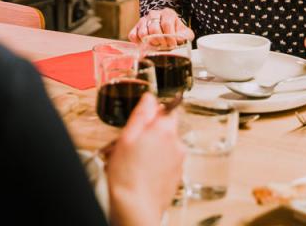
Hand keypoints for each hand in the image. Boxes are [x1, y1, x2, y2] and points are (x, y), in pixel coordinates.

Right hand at [105, 93, 183, 225]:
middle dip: (153, 130)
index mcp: (164, 129)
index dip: (152, 113)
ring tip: (137, 159)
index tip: (141, 121)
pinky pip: (169, 160)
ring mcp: (179, 160)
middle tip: (135, 141)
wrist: (135, 209)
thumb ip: (141, 114)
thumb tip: (150, 97)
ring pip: (168, 143)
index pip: (166, 107)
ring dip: (156, 146)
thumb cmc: (127, 176)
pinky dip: (159, 161)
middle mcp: (176, 143)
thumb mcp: (126, 137)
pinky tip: (144, 170)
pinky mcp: (177, 175)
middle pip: (167, 126)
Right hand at [127, 8, 194, 43]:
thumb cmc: (175, 31)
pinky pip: (133, 35)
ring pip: (143, 33)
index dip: (170, 36)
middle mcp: (154, 14)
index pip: (166, 24)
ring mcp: (144, 20)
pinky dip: (138, 42)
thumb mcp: (184, 32)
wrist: (165, 28)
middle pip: (154, 29)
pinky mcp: (136, 27)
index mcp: (167, 13)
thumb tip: (180, 40)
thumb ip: (186, 36)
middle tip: (164, 45)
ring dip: (150, 42)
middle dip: (160, 41)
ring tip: (156, 44)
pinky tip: (146, 44)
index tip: (172, 44)